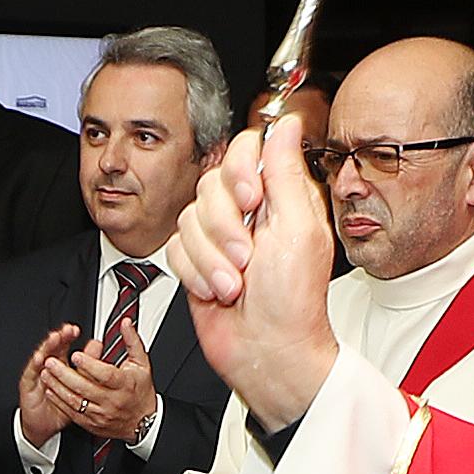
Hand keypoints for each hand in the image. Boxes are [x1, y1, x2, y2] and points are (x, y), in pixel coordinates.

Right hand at [14, 323, 87, 443]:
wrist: (45, 425)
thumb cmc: (62, 405)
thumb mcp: (78, 385)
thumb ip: (87, 364)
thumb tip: (98, 345)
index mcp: (60, 364)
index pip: (64, 345)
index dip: (69, 336)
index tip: (76, 329)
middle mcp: (47, 366)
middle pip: (53, 347)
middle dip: (60, 337)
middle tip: (68, 330)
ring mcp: (37, 374)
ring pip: (42, 356)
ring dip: (48, 346)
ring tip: (55, 338)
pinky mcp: (28, 384)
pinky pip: (31, 373)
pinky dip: (35, 365)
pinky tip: (41, 358)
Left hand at [48, 329, 157, 448]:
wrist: (142, 422)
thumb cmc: (141, 390)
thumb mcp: (141, 363)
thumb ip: (132, 341)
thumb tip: (125, 322)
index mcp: (124, 384)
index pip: (105, 374)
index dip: (89, 364)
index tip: (75, 354)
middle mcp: (112, 401)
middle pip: (85, 388)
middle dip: (65, 374)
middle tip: (50, 361)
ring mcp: (101, 414)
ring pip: (76, 401)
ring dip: (58, 387)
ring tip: (46, 374)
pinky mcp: (93, 424)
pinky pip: (73, 414)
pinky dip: (59, 402)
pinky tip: (50, 390)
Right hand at [178, 110, 341, 427]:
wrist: (268, 351)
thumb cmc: (293, 300)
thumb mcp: (298, 228)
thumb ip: (286, 171)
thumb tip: (288, 122)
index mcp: (278, 197)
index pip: (245, 150)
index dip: (239, 170)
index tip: (252, 200)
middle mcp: (247, 212)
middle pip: (210, 185)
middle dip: (225, 226)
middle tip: (248, 257)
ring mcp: (219, 237)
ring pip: (189, 218)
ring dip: (212, 258)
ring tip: (235, 285)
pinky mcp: (196, 262)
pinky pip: (176, 248)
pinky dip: (196, 273)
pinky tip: (218, 293)